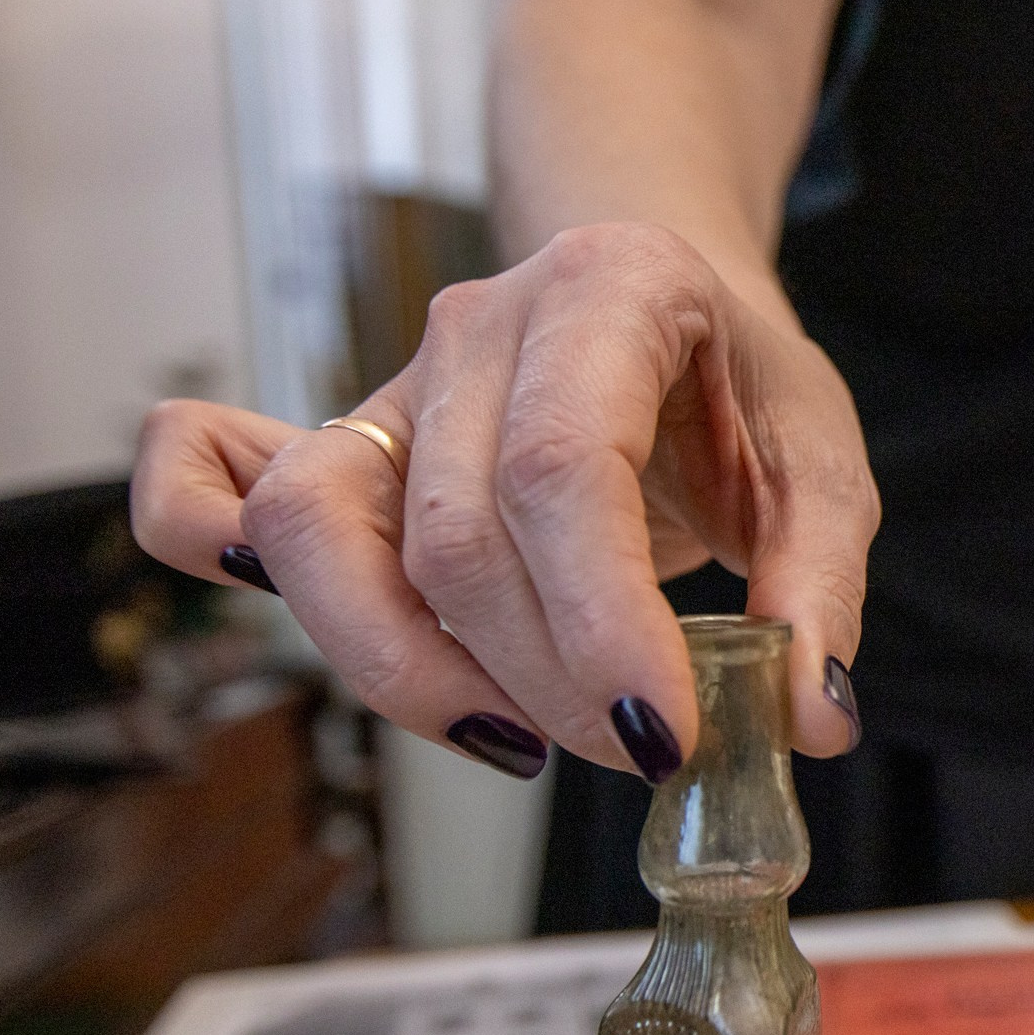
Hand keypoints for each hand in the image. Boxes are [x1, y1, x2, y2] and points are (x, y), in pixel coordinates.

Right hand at [132, 223, 876, 780]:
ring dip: (415, 675)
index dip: (604, 624)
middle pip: (456, 535)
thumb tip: (811, 713)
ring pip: (324, 538)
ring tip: (529, 738)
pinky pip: (211, 489)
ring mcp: (390, 383)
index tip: (662, 735)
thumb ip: (821, 582)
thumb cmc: (736, 380)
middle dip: (546, 680)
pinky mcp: (337, 447)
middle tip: (638, 747)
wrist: (664, 298)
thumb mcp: (820, 462)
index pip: (565, 470)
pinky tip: (344, 638)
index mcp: (609, 287)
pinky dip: (216, 555)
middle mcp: (476, 324)